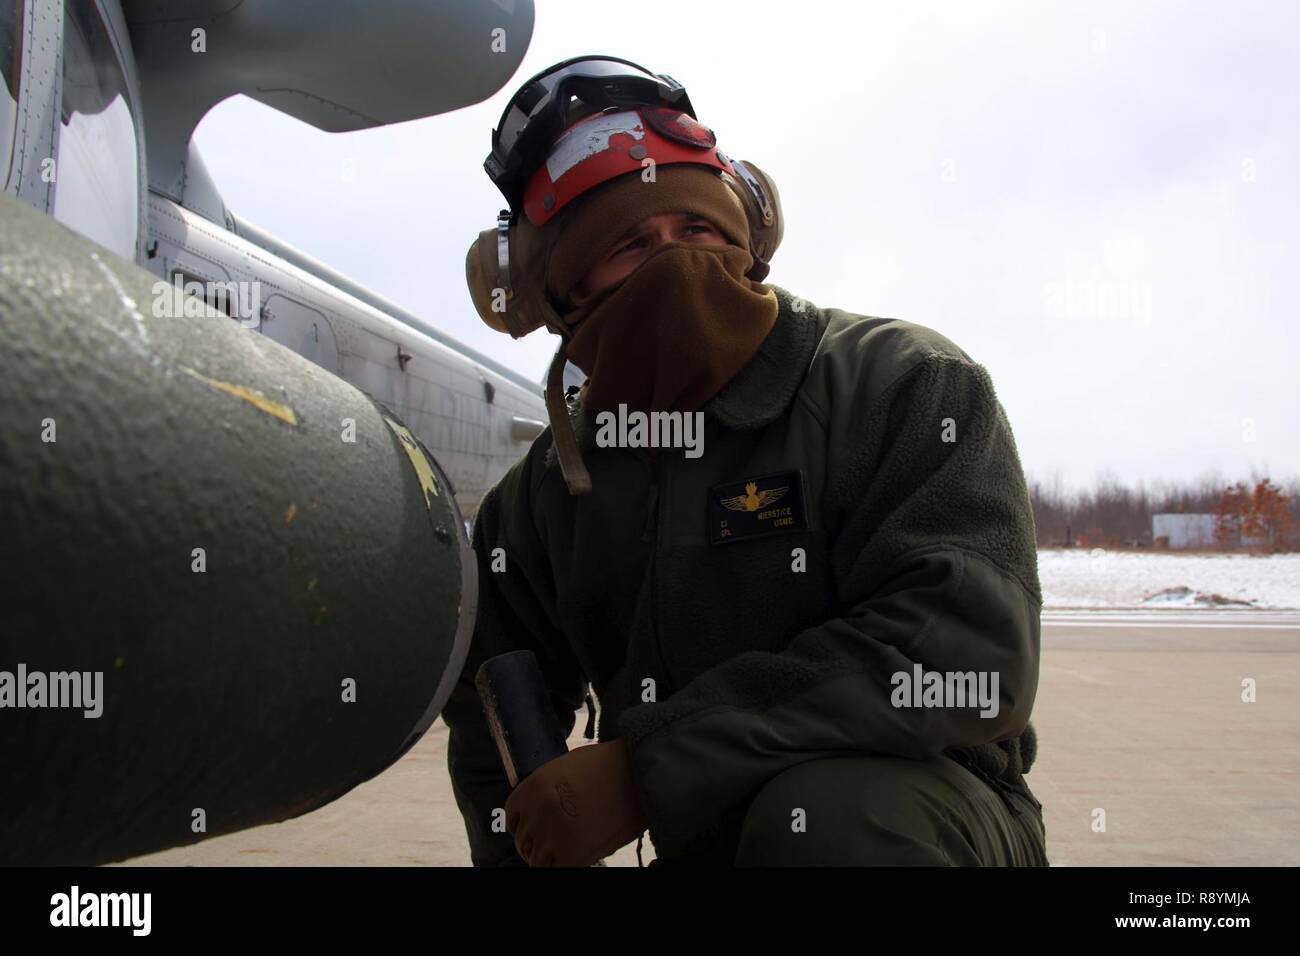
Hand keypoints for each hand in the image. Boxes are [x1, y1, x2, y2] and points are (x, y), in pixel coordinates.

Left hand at [504, 739, 647, 866]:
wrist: (638, 774)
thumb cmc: (608, 767)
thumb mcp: (565, 768)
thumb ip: (546, 790)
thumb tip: (536, 812)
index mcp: (533, 787)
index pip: (512, 818)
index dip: (524, 826)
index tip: (535, 830)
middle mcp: (537, 811)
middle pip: (523, 842)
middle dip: (538, 843)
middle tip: (556, 842)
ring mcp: (553, 834)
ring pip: (536, 861)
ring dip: (550, 857)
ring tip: (568, 849)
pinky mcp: (572, 854)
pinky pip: (555, 869)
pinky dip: (564, 865)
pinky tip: (578, 854)